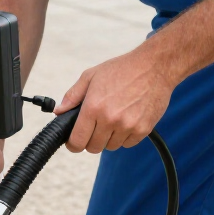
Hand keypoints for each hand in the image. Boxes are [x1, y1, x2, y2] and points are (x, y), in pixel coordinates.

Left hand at [57, 47, 175, 153]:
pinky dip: (125, 136)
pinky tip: (126, 120)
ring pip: (111, 146)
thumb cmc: (121, 69)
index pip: (78, 141)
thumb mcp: (91, 76)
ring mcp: (128, 126)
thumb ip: (72, 96)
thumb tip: (59, 111)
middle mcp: (110, 119)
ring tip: (113, 120)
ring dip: (109, 138)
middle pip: (93, 148)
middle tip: (94, 127)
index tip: (74, 142)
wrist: (154, 66)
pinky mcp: (143, 129)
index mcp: (93, 107)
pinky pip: (128, 144)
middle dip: (91, 140)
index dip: (73, 145)